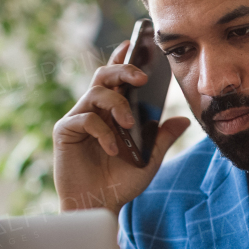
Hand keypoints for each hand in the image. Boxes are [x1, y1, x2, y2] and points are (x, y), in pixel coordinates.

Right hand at [52, 41, 190, 213]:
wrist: (101, 205)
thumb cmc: (121, 182)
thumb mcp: (149, 159)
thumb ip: (162, 138)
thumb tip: (183, 119)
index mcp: (113, 111)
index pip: (117, 78)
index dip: (122, 58)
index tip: (135, 43)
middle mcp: (95, 110)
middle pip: (104, 75)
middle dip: (123, 69)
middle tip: (142, 76)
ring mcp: (79, 119)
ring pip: (96, 92)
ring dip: (117, 104)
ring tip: (129, 123)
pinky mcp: (65, 132)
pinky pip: (85, 119)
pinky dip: (103, 131)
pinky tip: (114, 149)